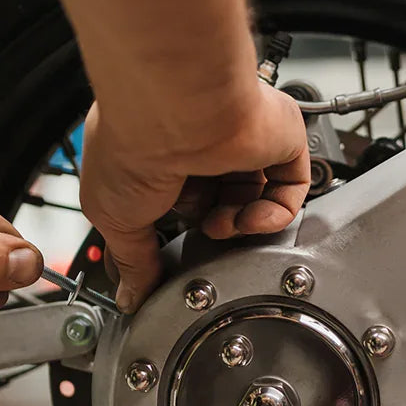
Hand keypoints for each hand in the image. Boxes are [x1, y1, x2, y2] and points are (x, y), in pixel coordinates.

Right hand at [46, 0, 310, 315]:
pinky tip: (252, 219)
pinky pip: (291, 188)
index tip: (176, 253)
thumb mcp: (114, 217)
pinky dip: (276, 215)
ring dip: (240, 224)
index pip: (178, 197)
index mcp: (158, 147)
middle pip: (221, 200)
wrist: (177, 110)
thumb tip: (133, 295)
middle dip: (211, 227)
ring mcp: (244, 138)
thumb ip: (131, 261)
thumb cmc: (134, 143)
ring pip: (257, 198)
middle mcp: (203, 137)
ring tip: (223, 224)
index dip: (180, 228)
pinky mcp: (280, 139)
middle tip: (199, 232)